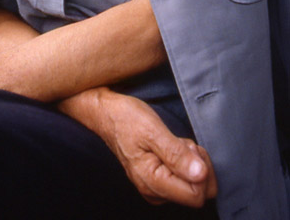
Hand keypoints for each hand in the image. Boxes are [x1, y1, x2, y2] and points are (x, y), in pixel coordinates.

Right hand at [59, 88, 216, 207]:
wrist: (107, 113)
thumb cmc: (126, 118)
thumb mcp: (152, 130)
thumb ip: (177, 154)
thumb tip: (201, 174)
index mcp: (152, 182)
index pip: (196, 194)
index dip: (201, 170)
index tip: (188, 147)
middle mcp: (155, 191)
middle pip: (198, 192)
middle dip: (199, 166)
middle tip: (182, 143)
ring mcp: (156, 187)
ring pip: (193, 185)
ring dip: (192, 162)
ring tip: (174, 142)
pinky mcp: (158, 180)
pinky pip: (184, 179)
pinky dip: (185, 162)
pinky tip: (173, 147)